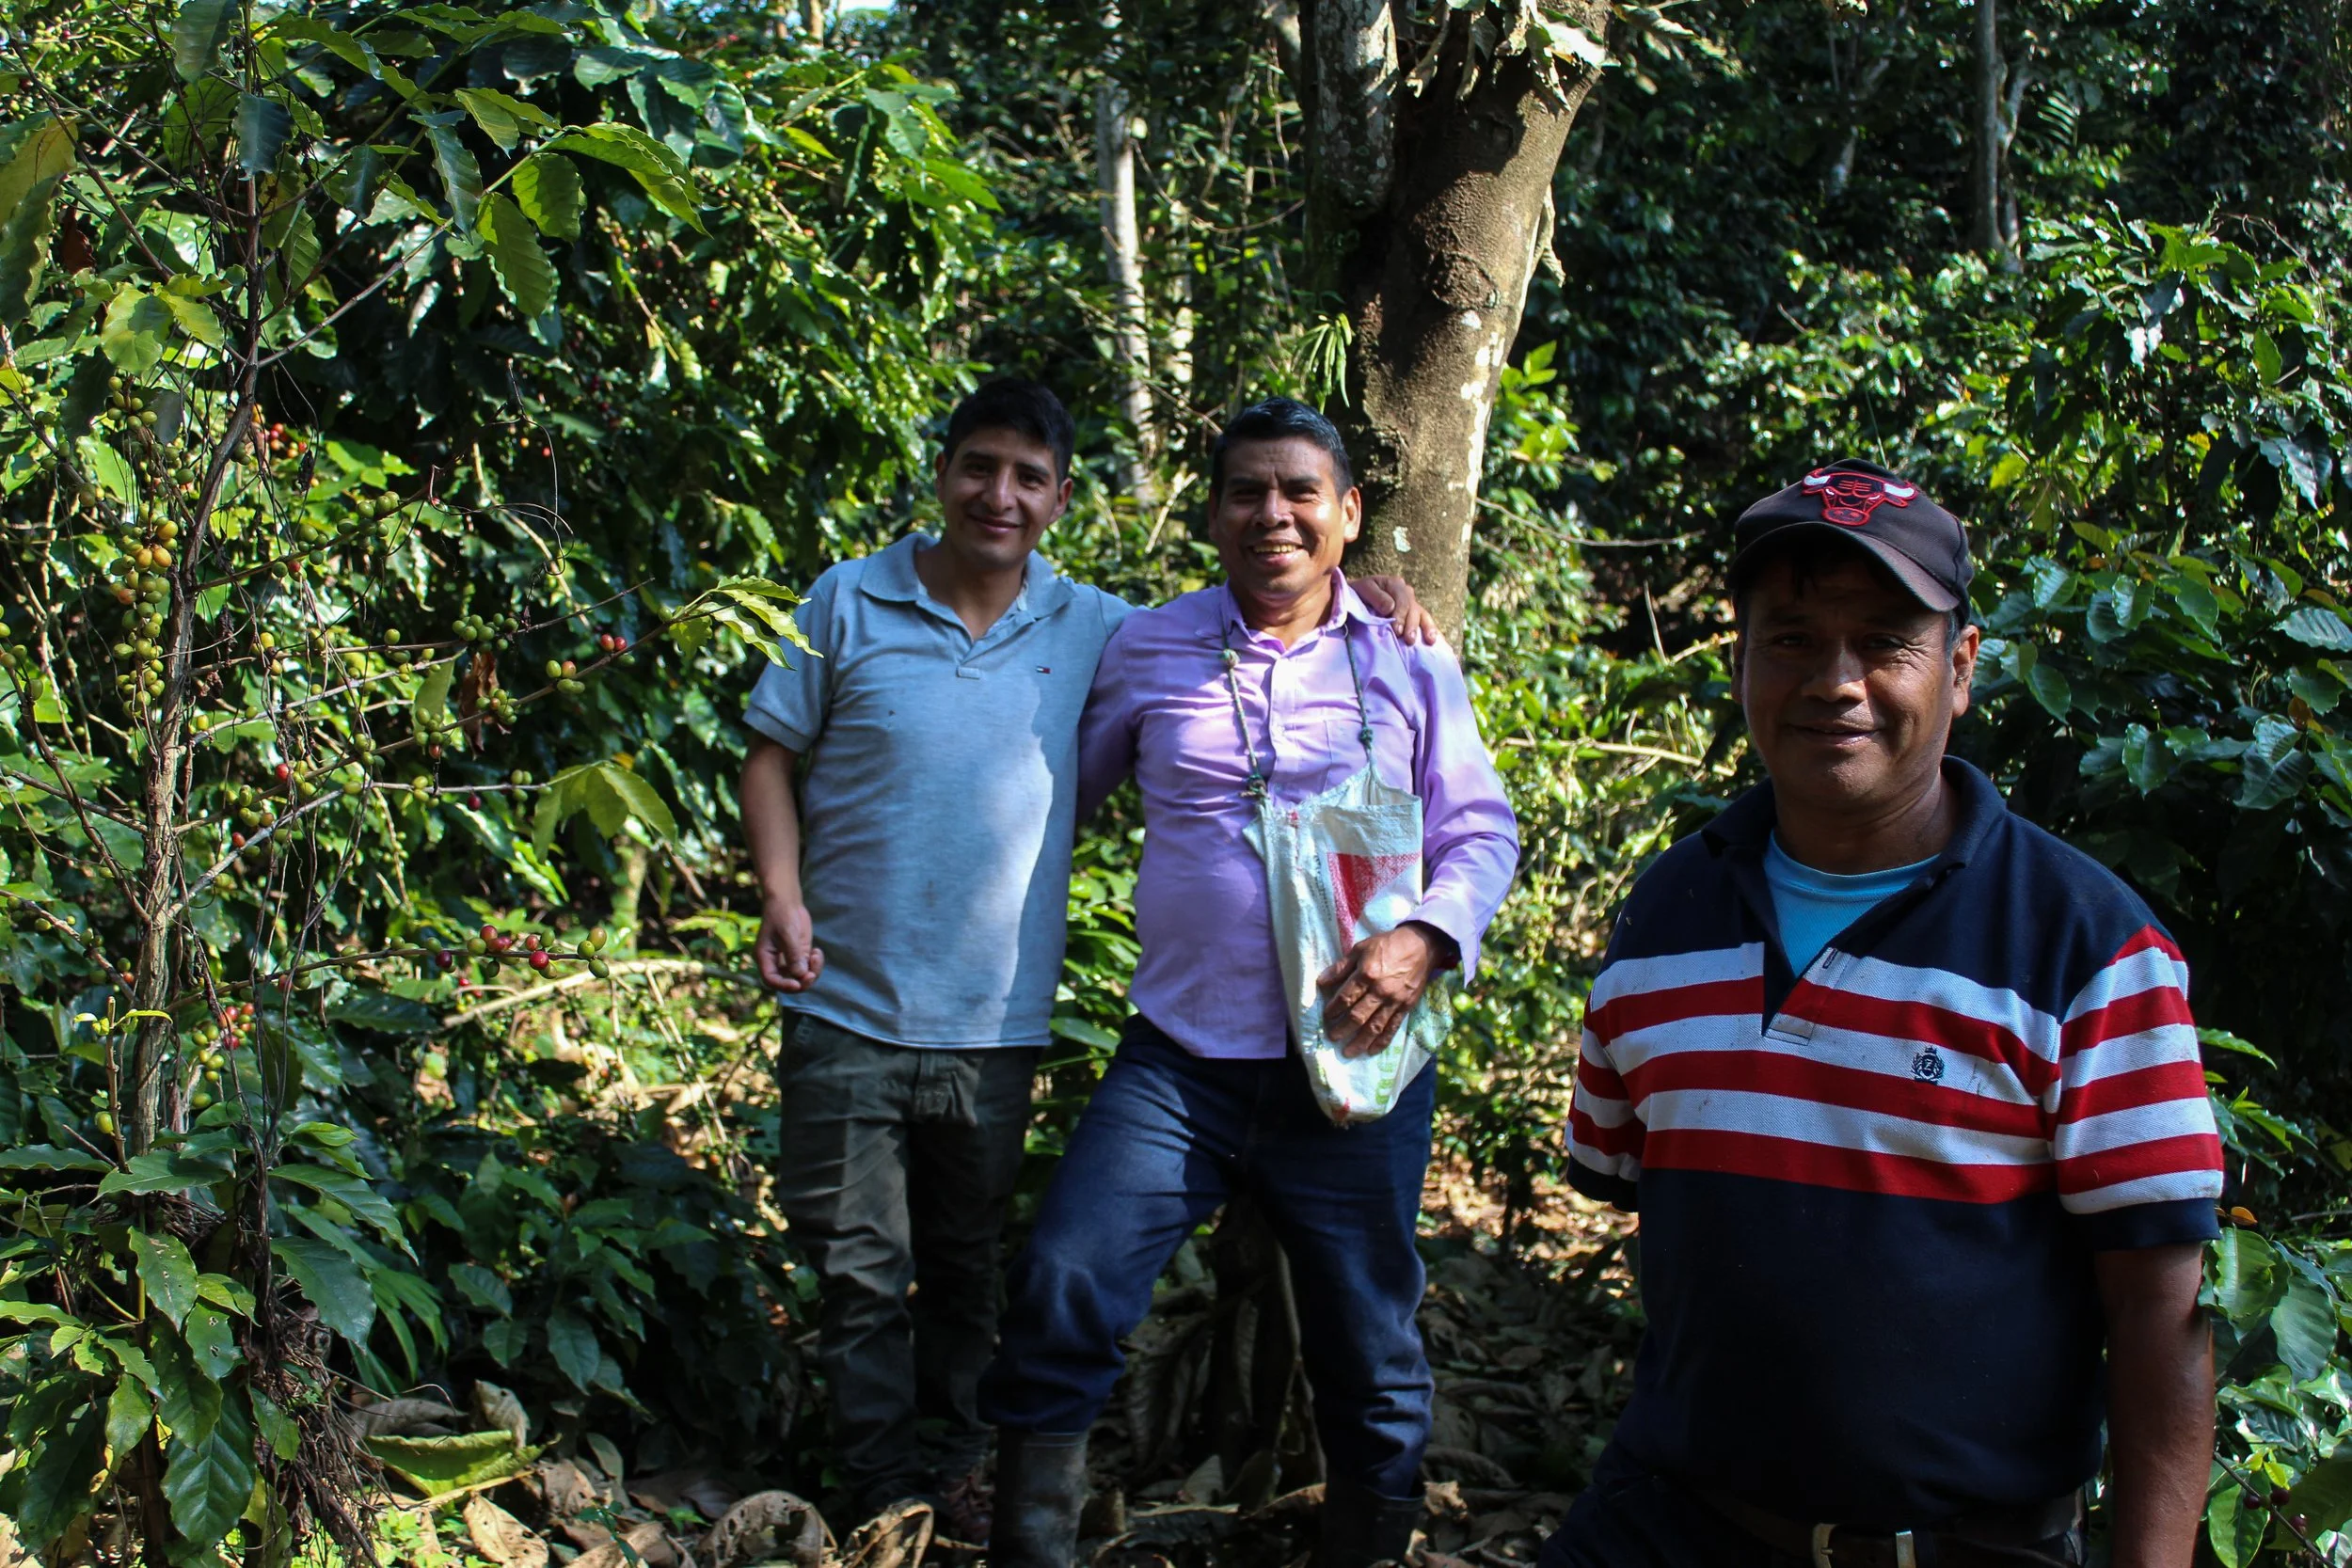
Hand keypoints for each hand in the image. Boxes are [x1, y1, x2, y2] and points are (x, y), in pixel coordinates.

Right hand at [754, 897, 824, 992]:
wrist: (787, 902)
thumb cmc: (781, 914)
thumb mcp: (787, 933)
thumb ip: (793, 954)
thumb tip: (800, 974)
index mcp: (765, 958)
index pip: (771, 980)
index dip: (784, 986)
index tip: (797, 984)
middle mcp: (775, 962)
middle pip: (787, 982)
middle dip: (801, 982)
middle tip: (812, 974)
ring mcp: (789, 960)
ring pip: (800, 977)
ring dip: (811, 973)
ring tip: (817, 956)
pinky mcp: (800, 955)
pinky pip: (808, 968)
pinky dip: (815, 965)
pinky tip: (818, 952)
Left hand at [1317, 922, 1445, 1056]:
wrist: (1420, 945)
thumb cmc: (1387, 945)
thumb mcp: (1360, 948)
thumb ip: (1341, 967)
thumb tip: (1321, 982)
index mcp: (1366, 974)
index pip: (1345, 998)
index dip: (1333, 1010)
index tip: (1326, 1017)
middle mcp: (1380, 991)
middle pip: (1358, 1016)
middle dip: (1342, 1030)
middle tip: (1332, 1038)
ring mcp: (1394, 1001)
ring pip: (1374, 1027)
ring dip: (1360, 1042)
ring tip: (1348, 1052)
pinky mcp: (1406, 1007)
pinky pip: (1392, 1028)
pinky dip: (1382, 1041)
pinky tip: (1372, 1051)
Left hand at [1353, 574, 1439, 645]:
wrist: (1354, 599)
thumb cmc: (1357, 594)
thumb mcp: (1362, 590)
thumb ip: (1376, 596)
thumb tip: (1390, 608)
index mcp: (1394, 584)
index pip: (1402, 599)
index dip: (1400, 615)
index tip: (1396, 630)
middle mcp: (1405, 592)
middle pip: (1413, 608)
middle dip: (1411, 624)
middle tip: (1408, 639)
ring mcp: (1411, 603)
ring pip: (1421, 614)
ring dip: (1425, 628)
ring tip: (1428, 641)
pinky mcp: (1412, 614)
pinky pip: (1424, 620)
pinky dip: (1429, 629)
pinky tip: (1432, 640)